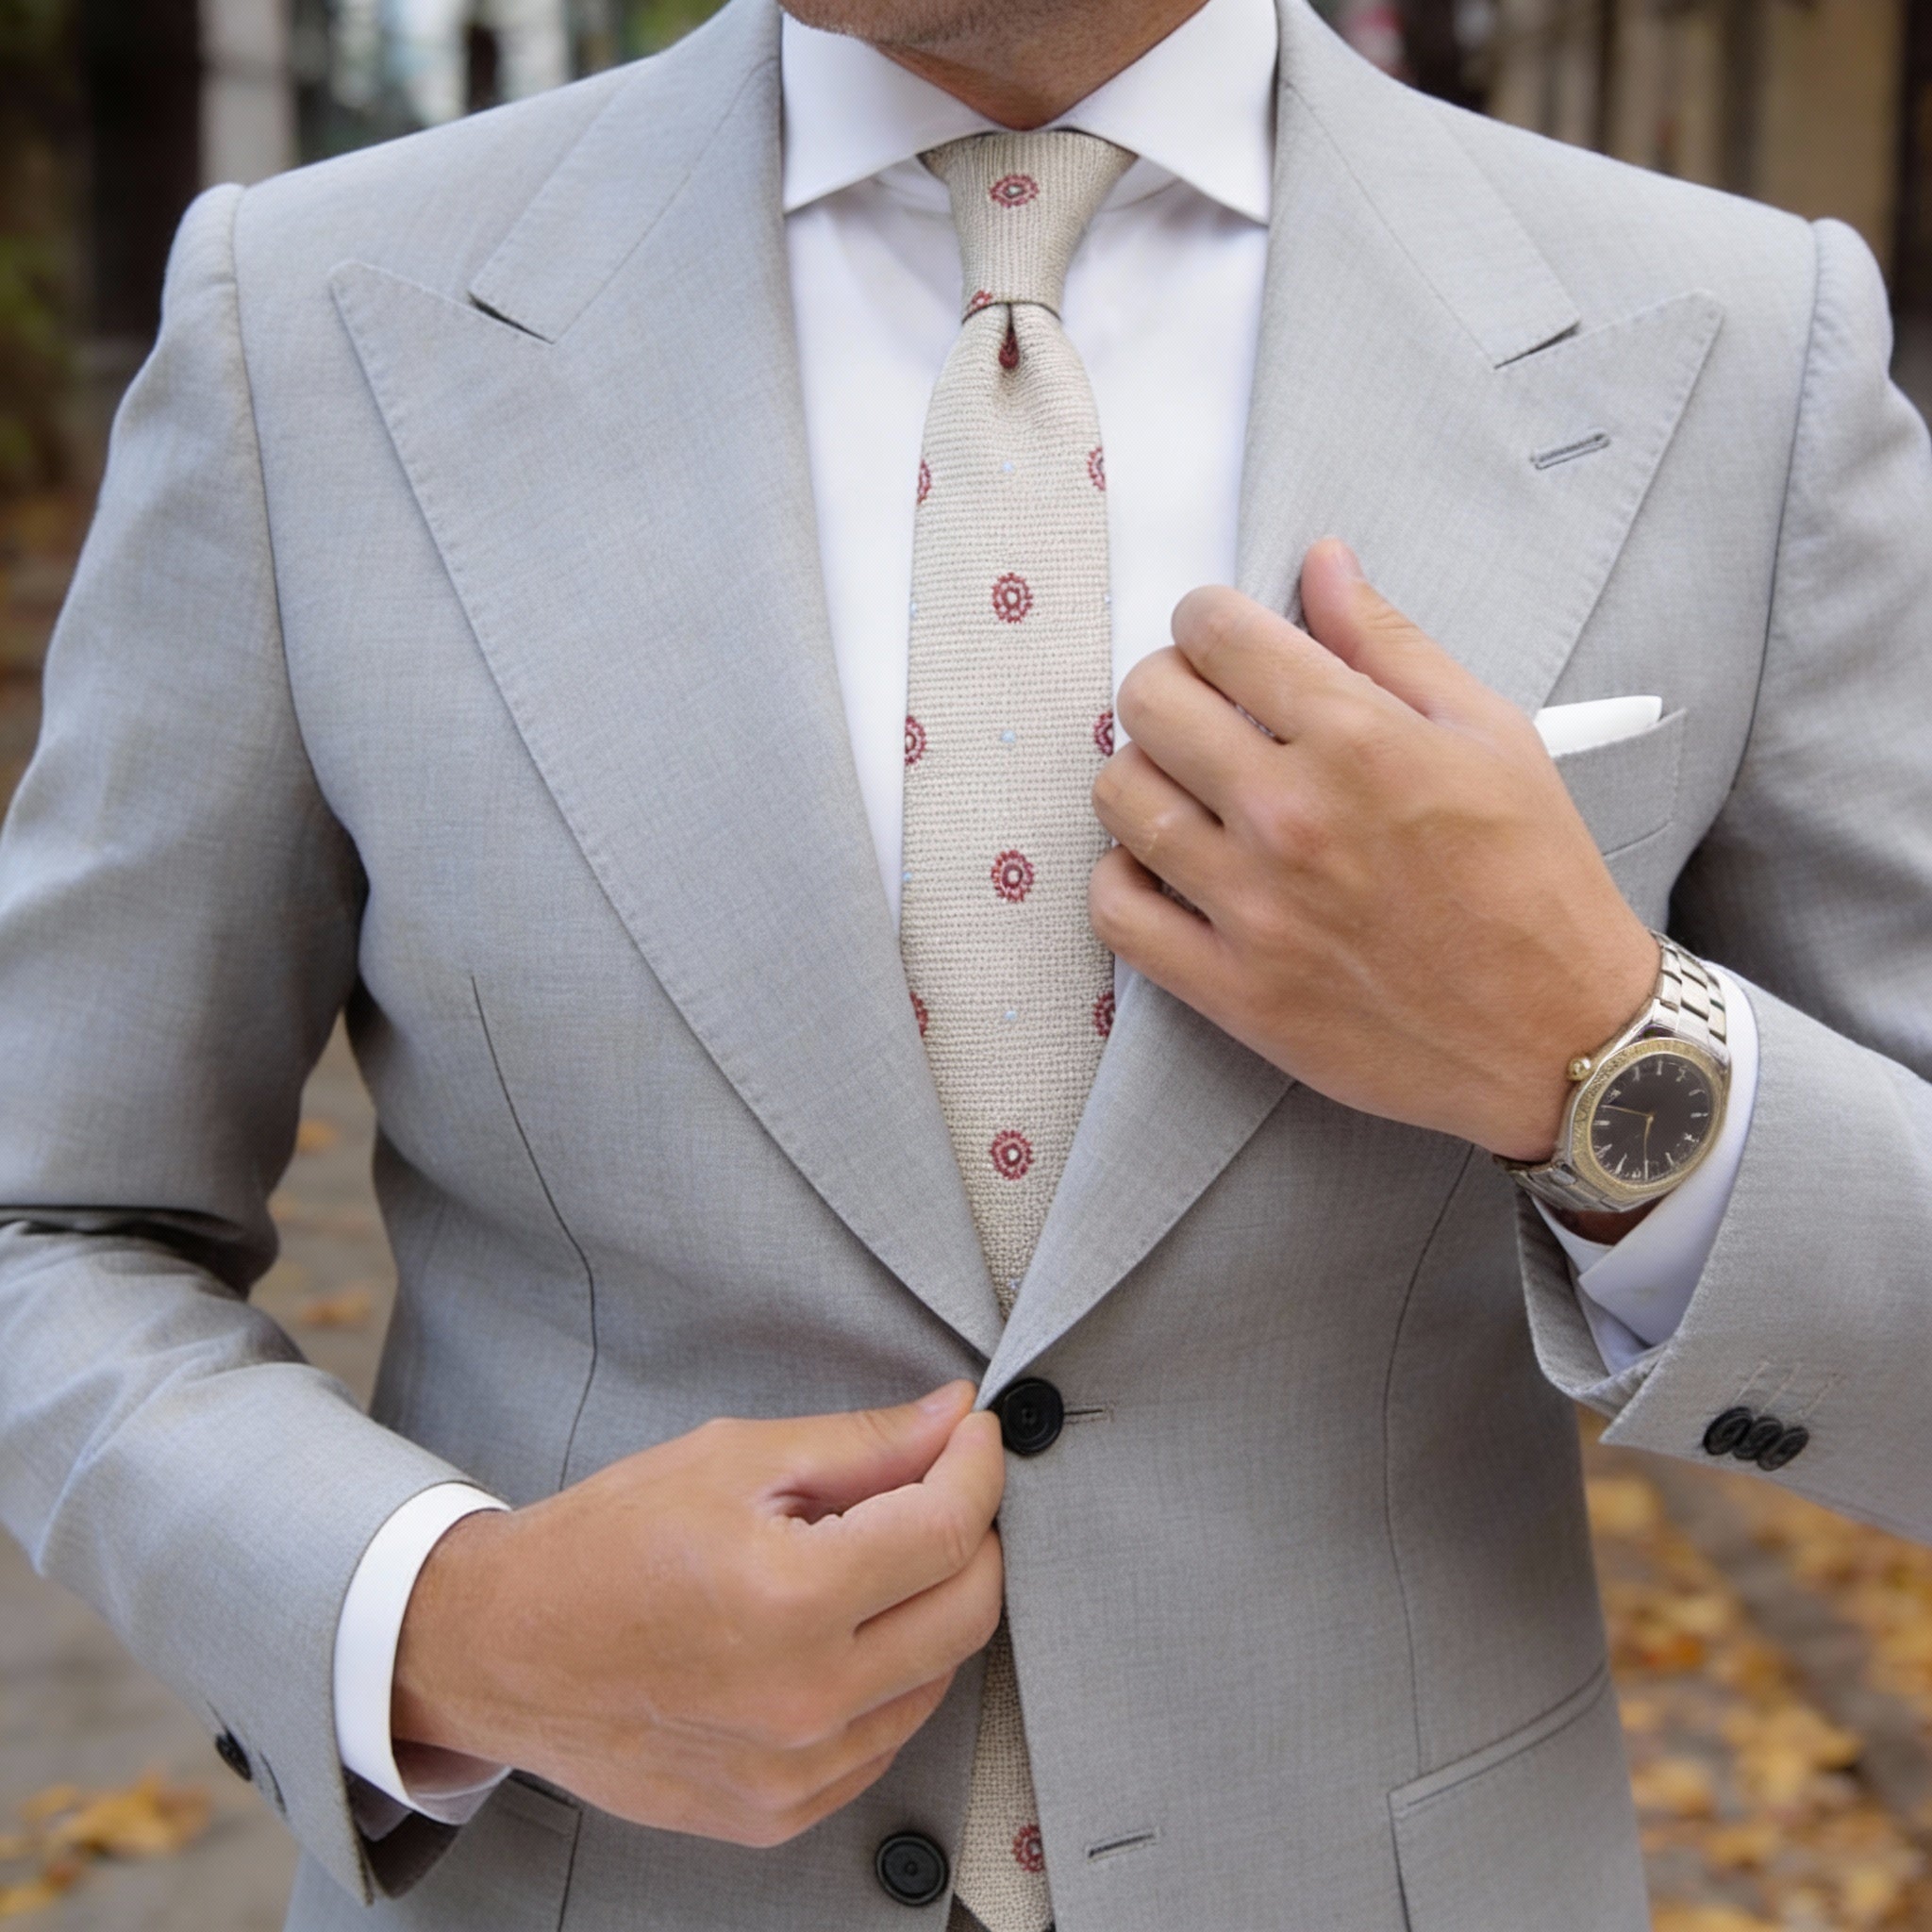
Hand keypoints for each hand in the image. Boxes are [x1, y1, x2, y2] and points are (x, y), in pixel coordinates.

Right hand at [392, 1383, 1004, 1846]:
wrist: (504, 1651)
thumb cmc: (603, 1547)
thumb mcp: (732, 1459)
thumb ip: (861, 1443)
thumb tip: (951, 1420)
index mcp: (790, 1597)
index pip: (948, 1530)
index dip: (977, 1468)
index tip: (973, 1437)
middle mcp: (803, 1698)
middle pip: (969, 1612)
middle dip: (972, 1534)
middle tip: (939, 1488)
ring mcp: (794, 1771)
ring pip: (938, 1678)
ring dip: (931, 1606)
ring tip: (869, 1559)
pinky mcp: (779, 1812)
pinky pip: (884, 1739)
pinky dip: (888, 1676)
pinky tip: (839, 1631)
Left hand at [1089, 539, 1658, 1161]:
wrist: (1559, 1036)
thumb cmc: (1535, 880)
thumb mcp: (1490, 734)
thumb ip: (1390, 644)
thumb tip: (1321, 563)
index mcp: (1359, 739)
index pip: (1214, 633)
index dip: (1208, 620)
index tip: (1222, 642)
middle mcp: (1292, 816)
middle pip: (1147, 703)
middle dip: (1168, 686)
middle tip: (1204, 712)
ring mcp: (1254, 908)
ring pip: (1119, 797)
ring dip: (1143, 777)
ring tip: (1189, 790)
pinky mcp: (1232, 989)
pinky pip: (1117, 910)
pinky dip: (1123, 878)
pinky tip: (1167, 867)